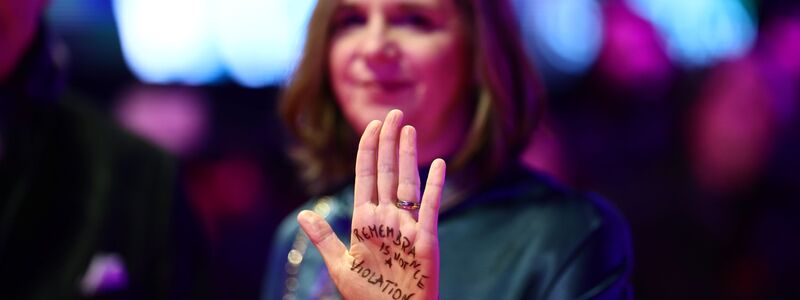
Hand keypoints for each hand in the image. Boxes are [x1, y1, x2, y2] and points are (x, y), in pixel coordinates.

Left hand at [297, 109, 443, 299]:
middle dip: (389, 142)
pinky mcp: (425, 240)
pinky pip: (430, 209)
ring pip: (407, 183)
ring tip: (409, 129)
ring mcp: (407, 227)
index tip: (373, 125)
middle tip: (395, 114)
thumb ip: (325, 238)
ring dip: (408, 156)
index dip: (369, 149)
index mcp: (365, 222)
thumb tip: (305, 214)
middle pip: (387, 172)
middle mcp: (387, 219)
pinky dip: (435, 187)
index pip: (366, 176)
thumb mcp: (341, 266)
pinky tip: (438, 166)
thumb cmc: (368, 298)